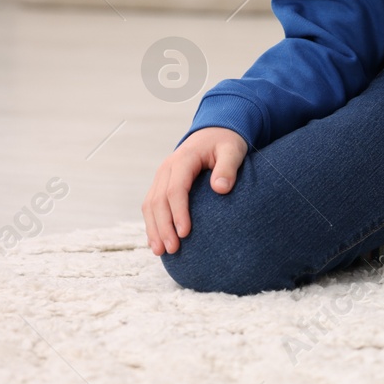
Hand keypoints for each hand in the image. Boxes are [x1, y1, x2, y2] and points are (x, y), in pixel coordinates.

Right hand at [142, 126, 247, 255]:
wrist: (214, 131)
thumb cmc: (226, 142)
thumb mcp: (233, 150)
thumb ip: (228, 167)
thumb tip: (220, 189)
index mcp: (183, 159)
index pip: (175, 190)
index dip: (178, 213)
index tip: (185, 233)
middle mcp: (167, 169)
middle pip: (158, 201)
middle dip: (163, 227)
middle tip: (172, 249)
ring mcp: (162, 176)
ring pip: (150, 205)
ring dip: (154, 229)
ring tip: (160, 251)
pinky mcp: (162, 184)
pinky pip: (152, 205)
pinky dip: (152, 223)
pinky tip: (156, 240)